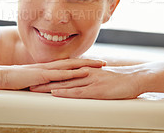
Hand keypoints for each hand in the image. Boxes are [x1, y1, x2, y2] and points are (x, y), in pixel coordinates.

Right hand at [0, 58, 105, 89]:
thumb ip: (41, 82)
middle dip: (90, 61)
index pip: (68, 64)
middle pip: (74, 62)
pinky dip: (74, 73)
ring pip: (71, 66)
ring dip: (86, 65)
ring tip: (100, 65)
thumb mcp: (31, 81)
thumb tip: (49, 86)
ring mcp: (47, 70)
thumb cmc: (13, 80)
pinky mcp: (42, 76)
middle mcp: (50, 66)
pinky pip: (61, 74)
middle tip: (104, 61)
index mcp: (48, 68)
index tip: (95, 62)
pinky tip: (84, 73)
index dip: (82, 62)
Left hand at [30, 65, 146, 98]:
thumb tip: (80, 82)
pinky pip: (78, 91)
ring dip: (49, 86)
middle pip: (60, 77)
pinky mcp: (96, 89)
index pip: (63, 73)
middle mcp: (85, 73)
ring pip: (65, 84)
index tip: (36, 78)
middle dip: (43, 81)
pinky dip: (66, 92)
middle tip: (29, 83)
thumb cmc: (119, 79)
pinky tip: (56, 93)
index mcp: (85, 70)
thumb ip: (89, 78)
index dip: (49, 76)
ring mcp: (90, 81)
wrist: (134, 77)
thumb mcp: (101, 77)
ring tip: (35, 88)